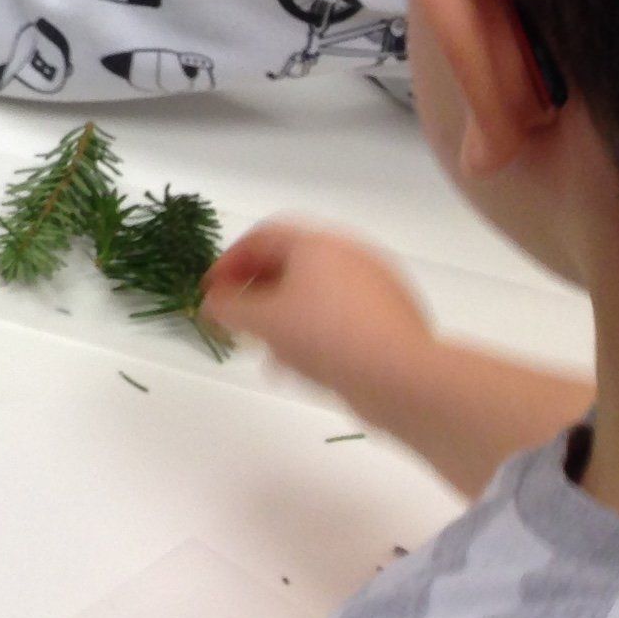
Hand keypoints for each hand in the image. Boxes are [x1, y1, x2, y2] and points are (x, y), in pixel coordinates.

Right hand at [203, 223, 436, 408]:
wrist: (405, 380)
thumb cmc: (327, 337)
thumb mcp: (263, 321)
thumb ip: (229, 308)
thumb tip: (213, 303)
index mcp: (319, 243)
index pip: (262, 237)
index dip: (229, 262)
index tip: (212, 293)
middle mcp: (351, 256)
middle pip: (291, 266)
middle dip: (258, 294)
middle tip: (239, 320)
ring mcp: (379, 288)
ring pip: (317, 295)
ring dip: (286, 318)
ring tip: (271, 353)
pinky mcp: (395, 321)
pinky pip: (343, 318)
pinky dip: (317, 333)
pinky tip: (307, 366)